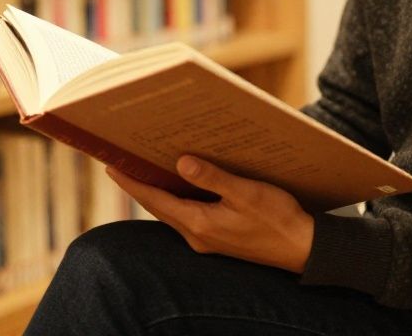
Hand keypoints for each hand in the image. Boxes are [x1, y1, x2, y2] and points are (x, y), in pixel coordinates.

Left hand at [105, 155, 314, 272]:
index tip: (111, 166)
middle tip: (122, 162)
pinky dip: (178, 198)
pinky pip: (187, 215)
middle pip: (159, 207)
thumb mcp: (245, 192)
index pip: (155, 200)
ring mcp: (207, 239)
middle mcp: (197, 235)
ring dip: (158, 192)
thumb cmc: (277, 219)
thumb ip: (212, 177)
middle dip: (139, 185)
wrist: (300, 248)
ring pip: (172, 211)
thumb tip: (181, 162)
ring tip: (146, 168)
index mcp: (199, 224)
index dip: (132, 183)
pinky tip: (182, 183)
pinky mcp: (217, 237)